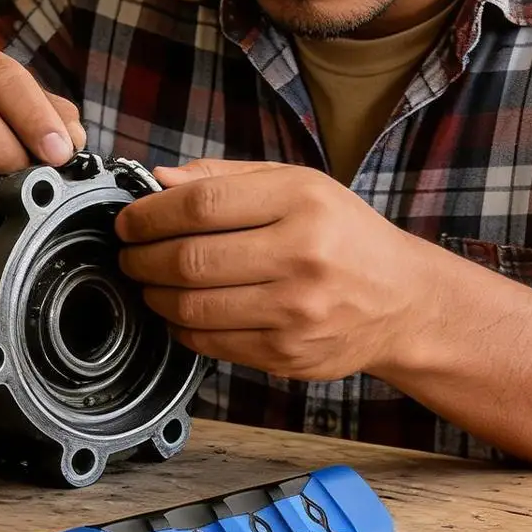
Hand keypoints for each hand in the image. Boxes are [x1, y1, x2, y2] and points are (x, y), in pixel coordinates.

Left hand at [114, 158, 435, 379]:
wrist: (404, 302)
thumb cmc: (342, 235)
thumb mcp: (296, 185)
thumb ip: (224, 177)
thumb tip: (158, 179)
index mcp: (301, 202)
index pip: (201, 204)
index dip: (149, 213)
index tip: (128, 220)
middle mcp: (302, 256)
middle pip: (189, 259)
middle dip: (140, 257)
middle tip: (128, 254)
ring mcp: (296, 311)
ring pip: (192, 306)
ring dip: (153, 294)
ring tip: (147, 282)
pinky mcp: (288, 353)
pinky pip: (210, 342)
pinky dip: (180, 327)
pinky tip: (178, 311)